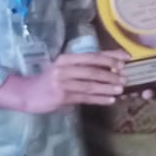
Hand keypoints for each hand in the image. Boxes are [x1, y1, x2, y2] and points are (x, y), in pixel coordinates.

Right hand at [0, 50, 124, 113]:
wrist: (27, 93)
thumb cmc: (50, 80)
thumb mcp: (64, 69)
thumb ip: (83, 67)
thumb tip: (111, 66)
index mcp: (67, 58)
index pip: (92, 55)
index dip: (111, 56)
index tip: (127, 58)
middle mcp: (64, 68)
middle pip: (92, 70)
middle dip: (111, 74)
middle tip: (125, 77)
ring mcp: (62, 82)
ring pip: (90, 85)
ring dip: (107, 87)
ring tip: (121, 89)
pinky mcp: (61, 97)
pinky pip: (84, 98)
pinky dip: (99, 99)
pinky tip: (110, 100)